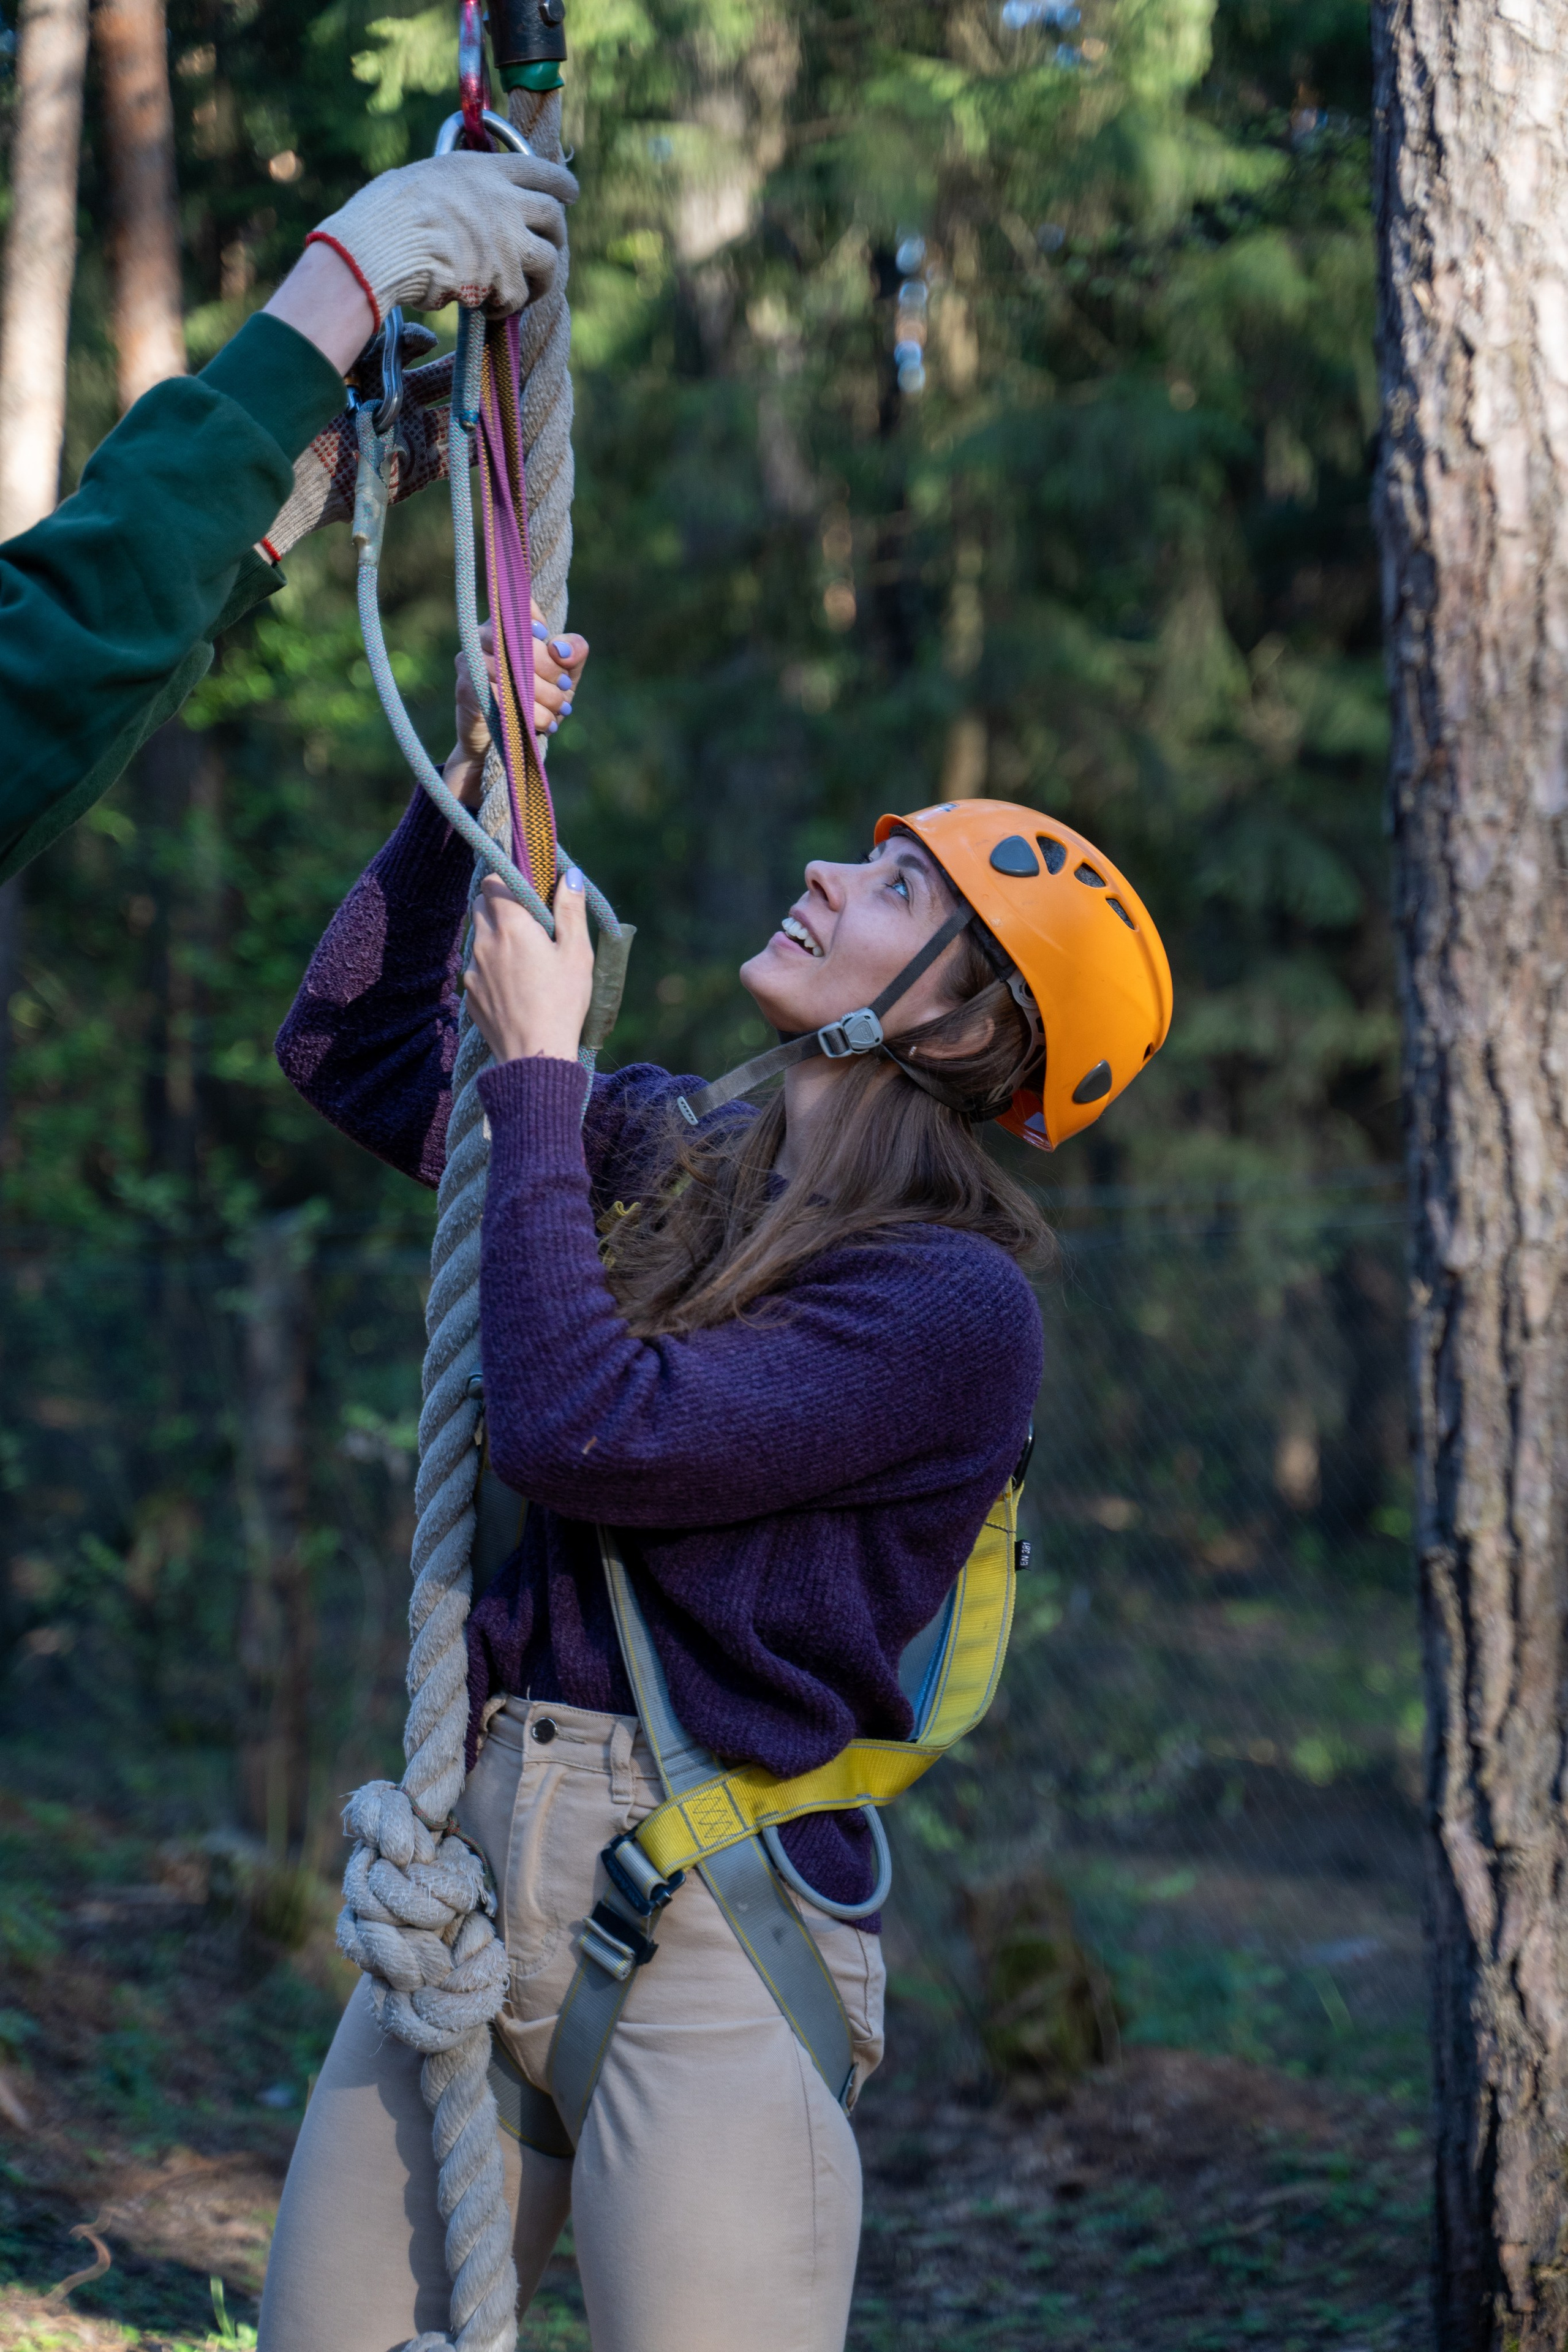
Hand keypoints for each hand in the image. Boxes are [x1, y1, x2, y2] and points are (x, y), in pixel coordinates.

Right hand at [304, 150, 577, 327]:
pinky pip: (519, 296)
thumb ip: (459, 188)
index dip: (562, 185)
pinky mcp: (501, 276)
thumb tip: (465, 203)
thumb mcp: (427, 178)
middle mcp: (502, 200)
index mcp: (483, 170)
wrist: (380, 245)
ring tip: (521, 293)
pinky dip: (507, 306)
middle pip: (554, 217)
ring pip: (549, 262)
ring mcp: (506, 239)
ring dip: (540, 281)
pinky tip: (490, 308)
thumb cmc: (386, 214)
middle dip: (557, 238)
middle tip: (548, 254)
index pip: (542, 169)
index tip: (570, 195)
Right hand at [443, 608, 587, 810]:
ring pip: (511, 666)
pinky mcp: (466, 686)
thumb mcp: (563, 678)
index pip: (523, 606)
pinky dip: (526, 711)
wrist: (503, 745)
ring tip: (556, 711)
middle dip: (550, 667)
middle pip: (520, 637)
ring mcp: (471, 659)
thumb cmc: (534, 704)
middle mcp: (483, 636)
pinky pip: (500, 692)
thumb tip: (559, 647)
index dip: (541, 626)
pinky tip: (540, 723)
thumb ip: (573, 653)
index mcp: (506, 625)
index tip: (555, 650)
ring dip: (541, 693)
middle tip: (564, 690)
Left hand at [464, 869, 593, 1063]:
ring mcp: (473, 970)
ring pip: (478, 936)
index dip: (507, 878)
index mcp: (511, 927)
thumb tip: (570, 875)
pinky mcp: (470, 994)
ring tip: (525, 958)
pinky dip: (491, 966)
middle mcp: (485, 943)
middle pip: (480, 905)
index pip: (492, 881)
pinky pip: (476, 967)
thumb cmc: (562, 1003)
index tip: (526, 886)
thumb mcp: (577, 954)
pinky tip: (515, 985)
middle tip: (529, 921)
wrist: (535, 1057)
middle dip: (500, 904)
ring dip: (495, 936)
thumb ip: (571, 910)